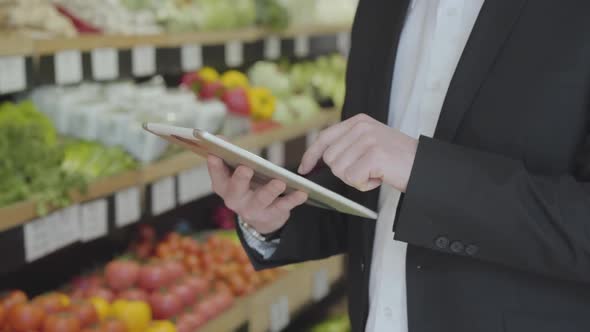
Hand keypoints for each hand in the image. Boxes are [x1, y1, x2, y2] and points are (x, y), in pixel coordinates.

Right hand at [207, 155, 307, 233]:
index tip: (215, 153)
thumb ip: (231, 156)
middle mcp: (234, 200)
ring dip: (270, 191)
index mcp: (223, 186)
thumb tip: (221, 137)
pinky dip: (293, 199)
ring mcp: (252, 210)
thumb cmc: (247, 186)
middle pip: (235, 189)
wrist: (261, 217)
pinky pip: (282, 207)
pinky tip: (302, 192)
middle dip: (240, 179)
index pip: (217, 175)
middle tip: (246, 168)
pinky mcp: (271, 215)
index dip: (214, 165)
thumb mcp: (237, 173)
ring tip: (280, 182)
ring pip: (260, 200)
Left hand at [298, 114, 417, 191]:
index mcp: (359, 121)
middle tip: (368, 170)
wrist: (425, 166)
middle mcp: (361, 126)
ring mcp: (368, 140)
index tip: (303, 168)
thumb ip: (348, 145)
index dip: (311, 155)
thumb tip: (319, 160)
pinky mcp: (374, 155)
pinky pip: (353, 179)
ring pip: (340, 171)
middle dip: (345, 172)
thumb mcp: (371, 143)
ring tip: (376, 172)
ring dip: (357, 179)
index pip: (325, 137)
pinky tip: (380, 177)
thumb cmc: (398, 160)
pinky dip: (366, 185)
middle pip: (330, 159)